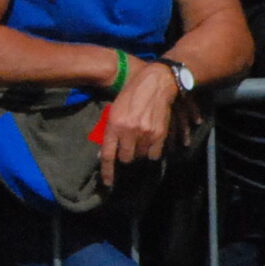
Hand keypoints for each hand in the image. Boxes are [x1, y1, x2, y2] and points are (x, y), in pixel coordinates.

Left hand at [98, 55, 186, 185]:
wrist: (155, 83)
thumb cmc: (131, 94)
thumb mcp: (115, 110)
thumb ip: (110, 131)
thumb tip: (105, 153)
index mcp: (114, 125)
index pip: (108, 155)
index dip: (107, 172)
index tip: (108, 182)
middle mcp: (129, 132)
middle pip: (126, 159)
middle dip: (125, 156)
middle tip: (127, 148)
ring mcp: (146, 134)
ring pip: (140, 157)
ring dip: (139, 153)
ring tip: (139, 141)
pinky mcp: (159, 134)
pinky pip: (154, 154)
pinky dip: (151, 152)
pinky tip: (149, 143)